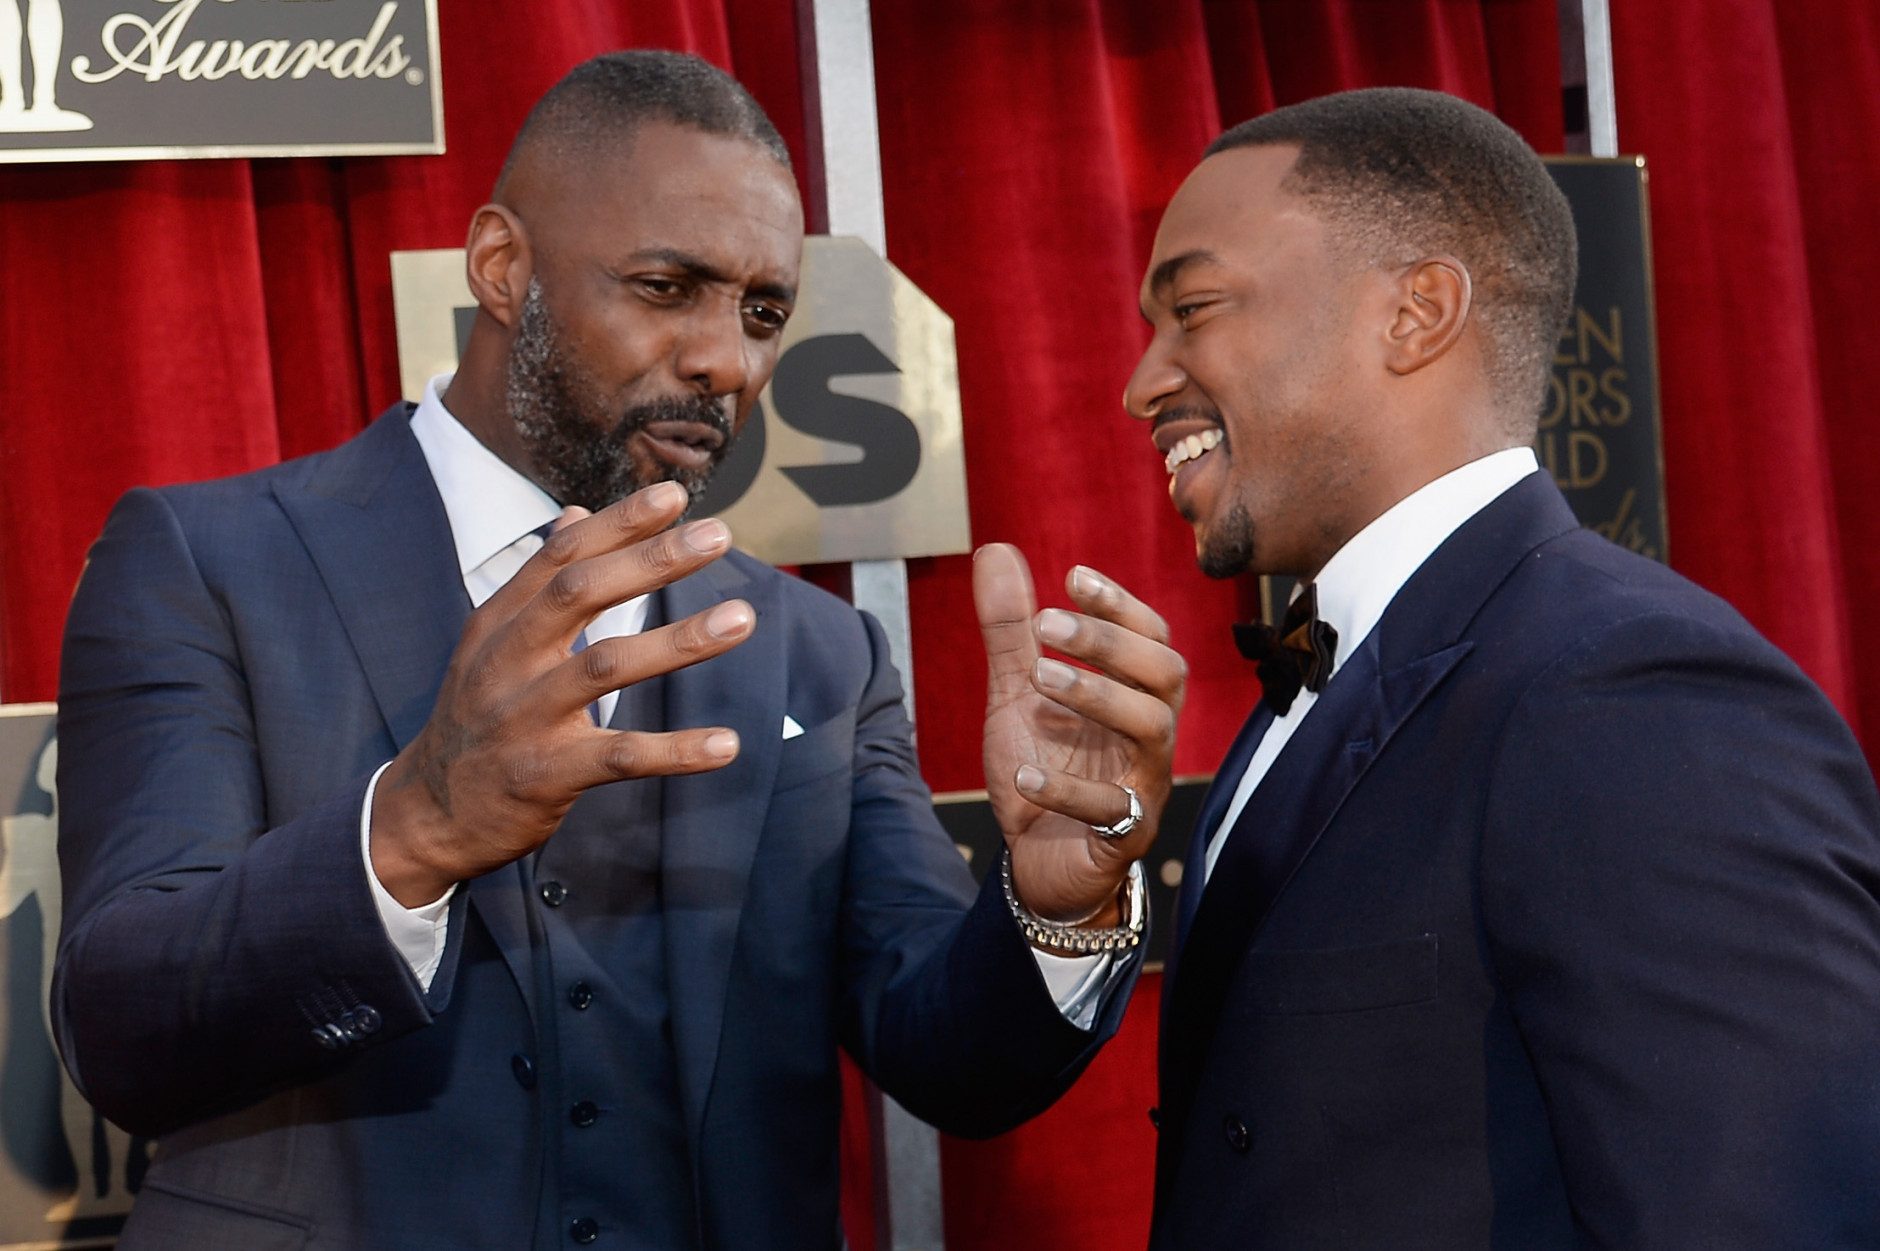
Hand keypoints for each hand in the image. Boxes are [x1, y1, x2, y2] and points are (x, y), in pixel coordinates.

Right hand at [370, 481, 755, 904]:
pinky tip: (727, 744)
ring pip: (605, 666)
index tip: (675, 495)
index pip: (561, 556)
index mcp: (499, 623)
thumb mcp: (494, 643)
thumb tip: (578, 514)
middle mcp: (506, 661)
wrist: (427, 814)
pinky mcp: (544, 774)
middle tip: (718, 536)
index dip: (618, 524)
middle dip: (652, 560)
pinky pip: (620, 757)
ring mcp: (523, 717)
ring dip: (679, 640)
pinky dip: (676, 750)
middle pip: (580, 593)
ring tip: (742, 618)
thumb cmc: (479, 716)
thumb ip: (541, 581)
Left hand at [974, 544, 1184, 928]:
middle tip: (1047, 625)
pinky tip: (1025, 773)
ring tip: (1040, 679)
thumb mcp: (1017, 694)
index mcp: (1134, 695)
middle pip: (1165, 674)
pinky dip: (1067, 787)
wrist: (1038, 861)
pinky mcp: (1125, 836)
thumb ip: (1010, 631)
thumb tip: (995, 549)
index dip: (1119, 605)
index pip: (1152, 637)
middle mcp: (1151, 735)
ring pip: (1153, 729)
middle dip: (1110, 643)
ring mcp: (1143, 785)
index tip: (1072, 576)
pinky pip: (1110, 808)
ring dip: (1098, 697)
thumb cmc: (1044, 767)